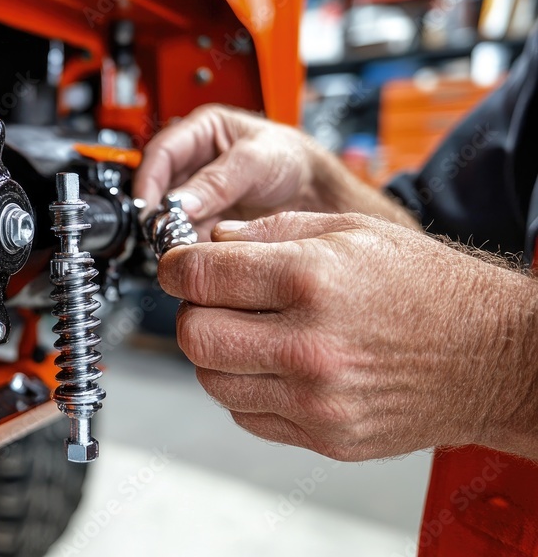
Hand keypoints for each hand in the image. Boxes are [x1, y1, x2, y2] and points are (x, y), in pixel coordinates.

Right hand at [134, 104, 417, 232]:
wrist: (317, 192)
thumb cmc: (293, 160)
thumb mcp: (257, 160)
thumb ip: (219, 180)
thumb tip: (182, 202)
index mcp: (200, 132)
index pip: (159, 153)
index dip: (148, 180)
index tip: (149, 207)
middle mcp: (194, 165)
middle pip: (160, 188)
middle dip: (160, 212)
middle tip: (164, 232)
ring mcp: (199, 195)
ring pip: (170, 215)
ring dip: (173, 233)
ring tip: (183, 246)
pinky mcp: (207, 222)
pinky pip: (188, 235)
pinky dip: (189, 247)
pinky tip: (198, 253)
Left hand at [158, 211, 537, 460]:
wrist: (492, 358)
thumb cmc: (430, 290)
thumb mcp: (355, 232)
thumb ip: (273, 232)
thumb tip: (213, 241)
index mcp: (312, 280)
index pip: (200, 277)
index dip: (176, 268)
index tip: (179, 267)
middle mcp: (309, 344)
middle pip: (194, 335)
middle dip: (192, 312)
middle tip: (213, 301)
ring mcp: (315, 399)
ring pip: (212, 381)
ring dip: (216, 354)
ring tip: (250, 333)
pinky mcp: (323, 436)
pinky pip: (247, 415)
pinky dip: (246, 390)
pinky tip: (275, 367)